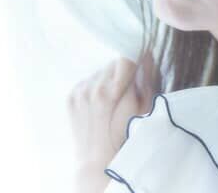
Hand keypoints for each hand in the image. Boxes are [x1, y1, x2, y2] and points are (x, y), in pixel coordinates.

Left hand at [66, 51, 161, 167]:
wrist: (97, 161)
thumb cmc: (126, 139)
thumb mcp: (144, 111)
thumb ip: (145, 81)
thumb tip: (147, 55)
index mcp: (111, 91)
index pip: (126, 59)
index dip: (136, 65)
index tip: (140, 73)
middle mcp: (92, 88)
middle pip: (114, 63)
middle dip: (123, 73)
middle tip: (127, 93)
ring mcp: (79, 92)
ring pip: (101, 70)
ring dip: (109, 79)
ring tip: (113, 101)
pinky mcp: (71, 96)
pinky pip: (88, 80)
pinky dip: (96, 87)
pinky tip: (100, 105)